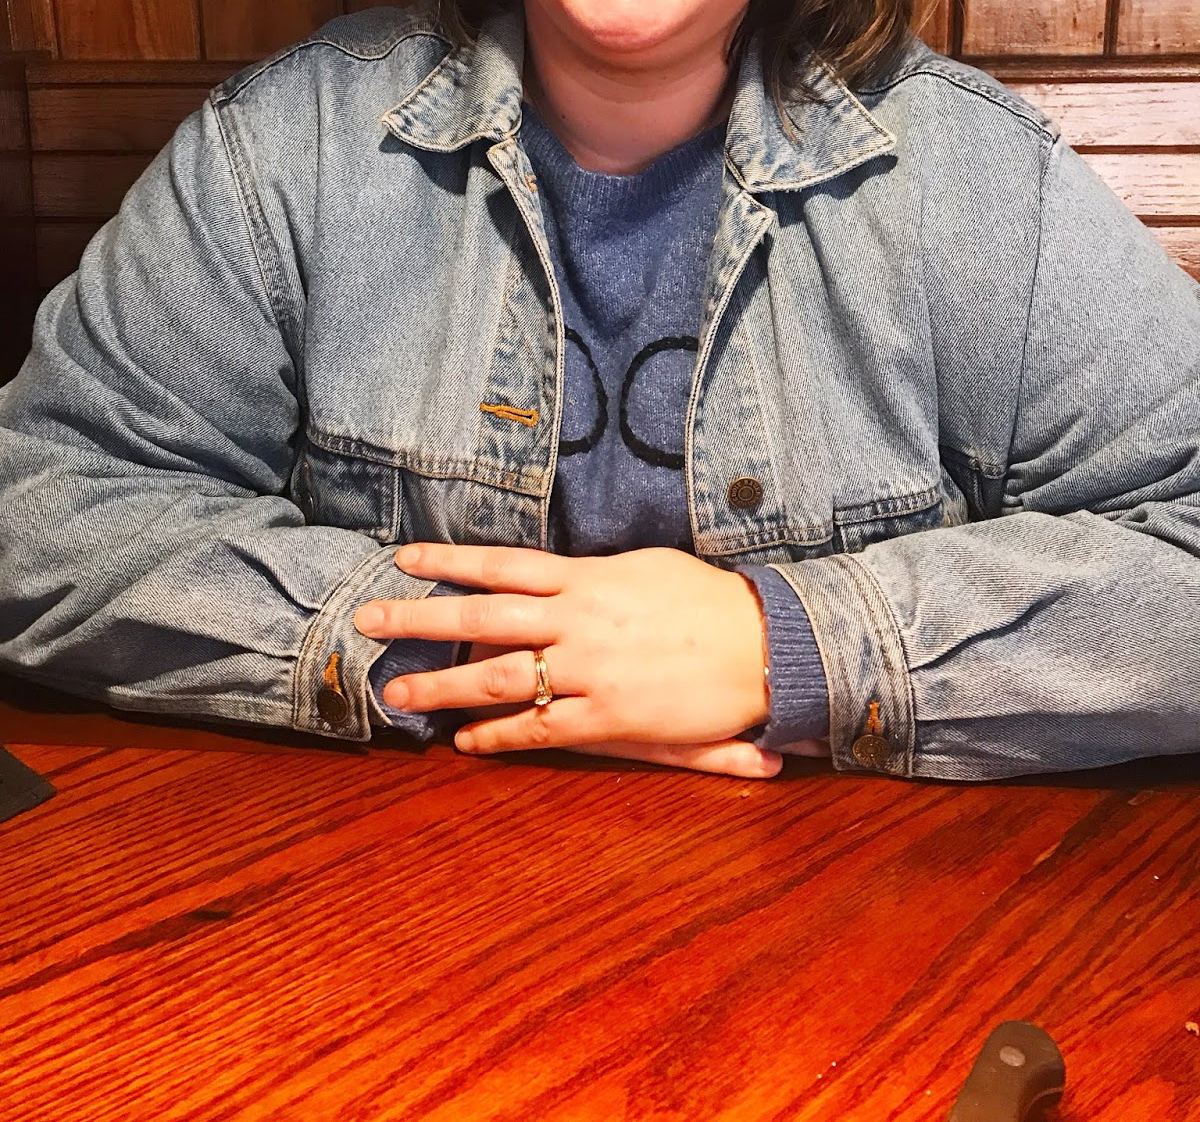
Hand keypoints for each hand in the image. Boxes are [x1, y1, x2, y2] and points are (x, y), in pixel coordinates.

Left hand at [354, 543, 774, 764]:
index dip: (449, 562)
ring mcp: (588, 669)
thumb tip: (561, 576)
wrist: (762, 645)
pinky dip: (500, 733)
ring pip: (499, 675)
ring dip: (443, 686)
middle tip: (369, 621)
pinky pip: (541, 727)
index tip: (403, 559)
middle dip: (421, 620)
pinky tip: (467, 741)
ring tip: (397, 694)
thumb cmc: (708, 601)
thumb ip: (597, 576)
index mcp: (586, 578)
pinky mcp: (608, 716)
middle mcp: (577, 619)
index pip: (502, 565)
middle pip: (482, 616)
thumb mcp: (647, 569)